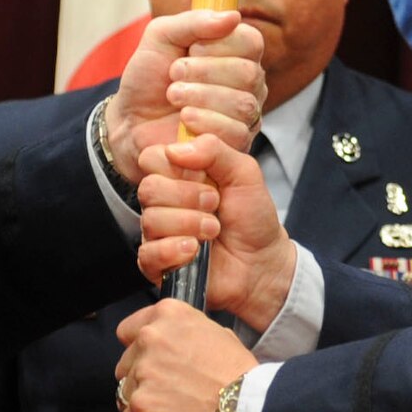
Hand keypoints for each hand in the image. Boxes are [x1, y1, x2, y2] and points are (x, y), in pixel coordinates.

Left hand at [104, 9, 264, 182]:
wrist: (130, 121)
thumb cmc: (149, 78)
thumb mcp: (161, 37)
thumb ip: (193, 22)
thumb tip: (233, 16)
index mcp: (236, 53)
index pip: (251, 42)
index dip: (220, 45)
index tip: (190, 49)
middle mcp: (248, 83)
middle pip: (249, 73)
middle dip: (204, 72)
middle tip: (173, 75)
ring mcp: (246, 115)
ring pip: (243, 104)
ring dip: (200, 97)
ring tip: (173, 97)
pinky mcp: (237, 144)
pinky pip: (236, 133)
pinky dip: (204, 123)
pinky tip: (184, 120)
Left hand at [115, 301, 257, 411]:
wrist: (248, 409)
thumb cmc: (240, 376)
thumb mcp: (216, 334)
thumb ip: (182, 334)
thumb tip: (169, 343)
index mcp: (168, 316)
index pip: (128, 331)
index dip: (138, 349)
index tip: (146, 361)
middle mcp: (150, 340)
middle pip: (125, 366)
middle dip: (142, 380)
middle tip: (169, 393)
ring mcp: (142, 375)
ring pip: (126, 395)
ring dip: (144, 406)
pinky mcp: (141, 408)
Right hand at [137, 132, 296, 333]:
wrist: (262, 261)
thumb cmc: (252, 218)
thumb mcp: (245, 173)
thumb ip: (215, 150)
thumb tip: (176, 148)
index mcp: (179, 176)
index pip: (152, 158)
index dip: (177, 166)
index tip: (205, 176)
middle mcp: (164, 202)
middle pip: (148, 188)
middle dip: (187, 196)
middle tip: (214, 204)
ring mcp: (158, 233)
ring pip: (150, 220)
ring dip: (189, 224)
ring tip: (213, 230)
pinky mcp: (157, 263)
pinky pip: (148, 253)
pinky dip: (174, 250)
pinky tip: (194, 250)